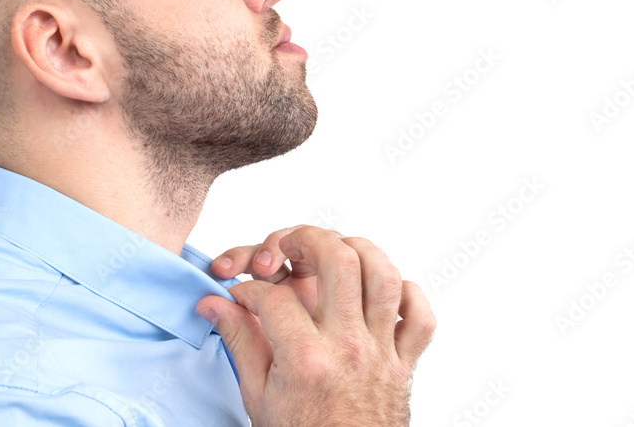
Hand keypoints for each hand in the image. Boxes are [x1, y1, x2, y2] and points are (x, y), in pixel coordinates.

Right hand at [197, 226, 436, 425]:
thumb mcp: (258, 395)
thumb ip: (239, 340)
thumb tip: (213, 305)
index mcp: (306, 358)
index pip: (274, 295)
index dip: (249, 288)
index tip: (241, 295)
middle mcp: (348, 347)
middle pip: (339, 261)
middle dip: (308, 239)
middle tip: (289, 245)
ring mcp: (381, 352)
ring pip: (384, 275)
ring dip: (359, 251)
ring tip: (335, 251)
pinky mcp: (404, 362)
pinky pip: (420, 314)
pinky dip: (405, 294)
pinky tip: (377, 293)